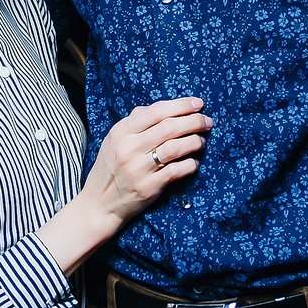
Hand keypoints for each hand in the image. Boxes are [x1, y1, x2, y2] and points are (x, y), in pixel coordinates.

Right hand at [80, 97, 213, 225]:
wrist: (100, 204)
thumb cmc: (111, 168)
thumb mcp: (114, 140)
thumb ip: (135, 122)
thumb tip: (164, 108)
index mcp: (121, 132)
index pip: (156, 111)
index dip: (181, 105)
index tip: (198, 103)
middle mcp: (129, 148)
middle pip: (169, 127)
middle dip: (194, 121)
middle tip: (207, 121)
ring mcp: (139, 168)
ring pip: (175, 147)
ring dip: (195, 141)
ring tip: (202, 141)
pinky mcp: (149, 187)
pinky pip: (177, 171)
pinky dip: (190, 164)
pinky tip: (194, 162)